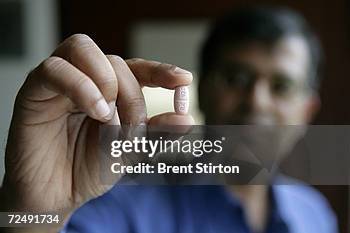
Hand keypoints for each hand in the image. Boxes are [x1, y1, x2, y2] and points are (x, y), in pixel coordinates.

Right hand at [1, 34, 192, 217]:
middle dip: (131, 94)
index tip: (184, 80)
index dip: (161, 71)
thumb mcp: (131, 151)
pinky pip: (55, 69)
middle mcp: (86, 80)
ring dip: (105, 81)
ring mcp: (60, 81)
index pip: (137, 68)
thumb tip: (187, 119)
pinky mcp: (35, 90)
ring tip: (107, 116)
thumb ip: (157, 133)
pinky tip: (96, 111)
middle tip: (130, 128)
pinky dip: (81, 86)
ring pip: (82, 49)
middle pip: (114, 61)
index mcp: (110, 91)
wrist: (56, 195)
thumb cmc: (90, 168)